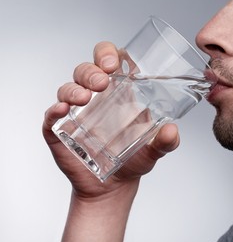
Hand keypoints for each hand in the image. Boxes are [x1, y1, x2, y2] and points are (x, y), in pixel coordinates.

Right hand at [43, 41, 179, 198]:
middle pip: (86, 70)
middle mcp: (94, 99)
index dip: (108, 54)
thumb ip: (165, 142)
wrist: (112, 187)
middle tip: (102, 82)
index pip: (108, 62)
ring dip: (74, 88)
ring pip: (67, 88)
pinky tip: (62, 110)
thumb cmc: (132, 162)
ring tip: (85, 98)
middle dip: (91, 70)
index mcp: (117, 96)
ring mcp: (75, 113)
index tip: (115, 63)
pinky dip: (54, 110)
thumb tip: (171, 130)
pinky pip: (51, 115)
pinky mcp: (60, 130)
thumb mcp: (153, 150)